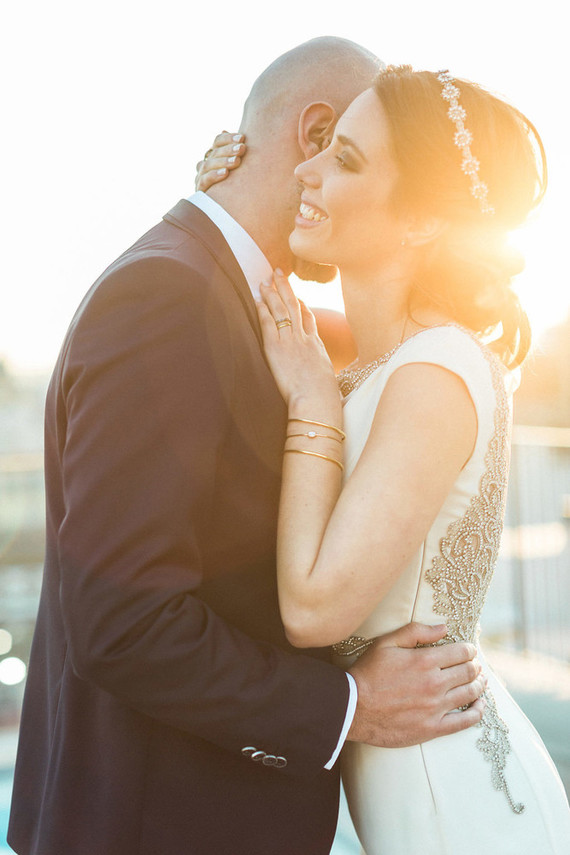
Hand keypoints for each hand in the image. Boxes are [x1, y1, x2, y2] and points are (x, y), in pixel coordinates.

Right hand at [195, 132, 245, 190]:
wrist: (223, 211)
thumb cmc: (235, 186)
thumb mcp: (238, 169)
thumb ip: (236, 153)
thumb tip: (229, 132)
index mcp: (213, 156)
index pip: (217, 142)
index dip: (228, 139)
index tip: (242, 138)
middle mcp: (205, 165)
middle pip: (214, 152)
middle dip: (229, 149)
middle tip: (242, 148)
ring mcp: (201, 178)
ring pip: (208, 165)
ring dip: (223, 161)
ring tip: (237, 161)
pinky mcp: (200, 191)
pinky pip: (205, 181)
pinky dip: (214, 176)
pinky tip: (225, 173)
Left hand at [256, 270, 339, 412]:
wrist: (317, 401)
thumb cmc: (323, 399)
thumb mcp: (327, 382)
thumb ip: (321, 375)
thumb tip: (321, 382)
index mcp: (317, 347)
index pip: (310, 320)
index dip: (303, 305)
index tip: (297, 295)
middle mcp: (304, 339)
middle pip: (295, 306)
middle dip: (286, 288)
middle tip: (279, 272)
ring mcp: (291, 341)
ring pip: (281, 310)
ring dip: (272, 293)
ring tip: (264, 280)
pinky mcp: (277, 348)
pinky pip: (269, 324)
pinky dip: (263, 310)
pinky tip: (258, 300)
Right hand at [348, 622, 486, 747]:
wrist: (353, 709)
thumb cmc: (368, 673)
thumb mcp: (386, 643)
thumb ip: (416, 631)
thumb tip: (443, 627)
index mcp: (425, 661)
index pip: (461, 652)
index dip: (468, 649)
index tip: (469, 650)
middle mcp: (434, 684)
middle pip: (468, 672)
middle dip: (476, 665)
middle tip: (476, 664)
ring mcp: (435, 708)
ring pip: (470, 694)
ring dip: (480, 685)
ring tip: (482, 680)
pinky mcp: (433, 728)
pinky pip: (465, 721)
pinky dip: (477, 712)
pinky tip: (480, 706)